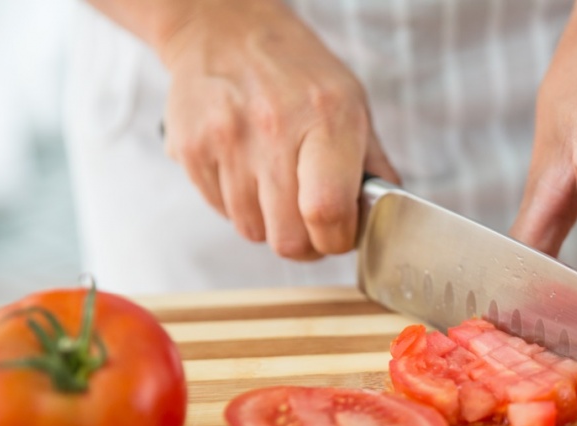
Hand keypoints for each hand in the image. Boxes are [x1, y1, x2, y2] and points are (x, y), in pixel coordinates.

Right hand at [157, 0, 397, 258]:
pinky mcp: (191, 150)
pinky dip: (237, 205)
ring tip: (276, 187)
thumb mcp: (352, 102)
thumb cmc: (295, 70)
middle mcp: (274, 129)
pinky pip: (220, 211)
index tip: (339, 236)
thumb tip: (386, 216)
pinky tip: (246, 171)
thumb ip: (372, 165)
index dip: (336, 240)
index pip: (327, 211)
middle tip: (309, 224)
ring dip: (269, 222)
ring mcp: (226, 141)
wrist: (224, 29)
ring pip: (252, 231)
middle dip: (304, 244)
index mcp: (327, 117)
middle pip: (288, 238)